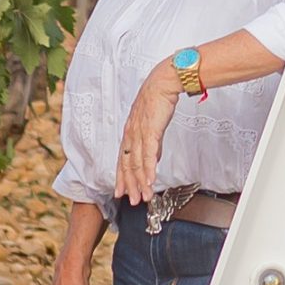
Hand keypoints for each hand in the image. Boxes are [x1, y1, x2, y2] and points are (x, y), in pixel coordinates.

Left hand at [116, 65, 181, 205]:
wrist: (164, 82)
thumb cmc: (158, 99)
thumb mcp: (153, 124)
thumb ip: (152, 143)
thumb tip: (154, 158)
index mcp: (130, 132)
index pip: (123, 160)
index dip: (121, 178)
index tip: (121, 192)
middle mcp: (131, 134)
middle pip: (127, 165)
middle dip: (129, 185)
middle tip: (132, 201)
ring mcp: (139, 133)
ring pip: (137, 163)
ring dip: (140, 182)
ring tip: (144, 197)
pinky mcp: (151, 131)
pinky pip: (148, 155)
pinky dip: (148, 170)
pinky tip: (150, 181)